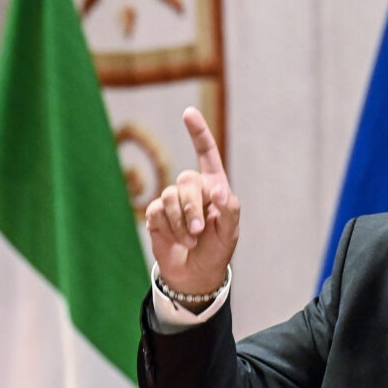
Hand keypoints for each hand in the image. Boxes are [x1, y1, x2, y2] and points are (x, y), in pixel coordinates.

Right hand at [145, 107, 239, 295]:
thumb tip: (219, 192)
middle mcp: (192, 189)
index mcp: (214, 186)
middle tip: (200, 232)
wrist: (195, 274)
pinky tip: (177, 241)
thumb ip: (229, 210)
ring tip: (191, 240)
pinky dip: (169, 229)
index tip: (188, 113)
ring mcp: (172, 201)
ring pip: (170, 197)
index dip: (198, 133)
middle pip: (186, 181)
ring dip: (181, 223)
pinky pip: (158, 212)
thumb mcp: (230, 232)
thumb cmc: (217, 250)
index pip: (206, 154)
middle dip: (192, 208)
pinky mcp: (157, 215)